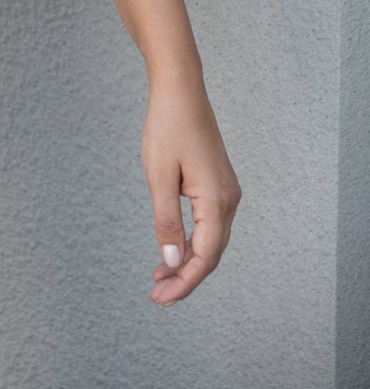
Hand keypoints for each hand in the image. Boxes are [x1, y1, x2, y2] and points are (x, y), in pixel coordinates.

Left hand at [142, 80, 240, 305]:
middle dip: (186, 278)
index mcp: (217, 201)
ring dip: (188, 261)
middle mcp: (229, 200)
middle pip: (211, 254)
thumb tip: (172, 263)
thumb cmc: (168, 127)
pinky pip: (210, 224)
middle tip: (158, 296)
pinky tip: (174, 249)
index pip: (204, 257)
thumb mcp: (159, 176)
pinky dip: (192, 241)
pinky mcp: (219, 184)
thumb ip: (166, 222)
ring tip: (160, 279)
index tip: (161, 299)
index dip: (184, 282)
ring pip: (211, 240)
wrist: (181, 89)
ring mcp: (227, 191)